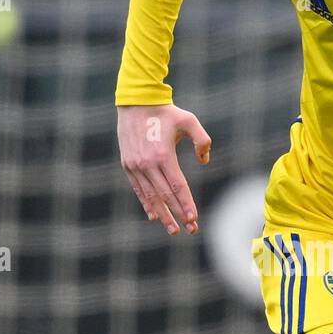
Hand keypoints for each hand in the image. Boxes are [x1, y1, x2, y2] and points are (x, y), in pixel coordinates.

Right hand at [117, 103, 211, 234]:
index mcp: (163, 155)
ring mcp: (135, 166)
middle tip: (190, 230)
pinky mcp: (128, 165)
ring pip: (151, 196)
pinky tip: (154, 216)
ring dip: (163, 215)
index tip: (193, 219)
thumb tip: (204, 160)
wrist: (136, 103)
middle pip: (165, 196)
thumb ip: (202, 140)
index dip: (186, 204)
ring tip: (173, 230)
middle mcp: (147, 164)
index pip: (177, 186)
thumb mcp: (189, 120)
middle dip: (178, 214)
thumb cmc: (166, 112)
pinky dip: (147, 204)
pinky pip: (139, 189)